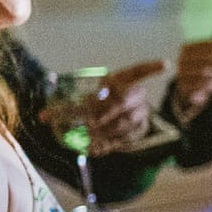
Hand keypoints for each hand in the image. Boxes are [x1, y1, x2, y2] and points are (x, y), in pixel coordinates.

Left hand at [40, 59, 168, 154]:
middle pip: (124, 100)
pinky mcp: (139, 131)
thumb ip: (70, 107)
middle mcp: (136, 95)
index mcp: (122, 80)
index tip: (167, 64)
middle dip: (104, 112)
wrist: (115, 123)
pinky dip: (109, 142)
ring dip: (105, 130)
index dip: (152, 68)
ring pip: (125, 121)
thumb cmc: (98, 106)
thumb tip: (44, 117)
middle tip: (88, 123)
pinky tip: (95, 147)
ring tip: (87, 137)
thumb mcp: (87, 98)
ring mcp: (141, 113)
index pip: (139, 71)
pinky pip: (126, 136)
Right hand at [171, 38, 211, 124]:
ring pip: (203, 70)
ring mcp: (181, 72)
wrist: (188, 91)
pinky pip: (198, 85)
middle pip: (206, 56)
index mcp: (189, 48)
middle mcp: (182, 58)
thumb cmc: (204, 71)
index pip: (209, 44)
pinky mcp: (183, 87)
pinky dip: (209, 84)